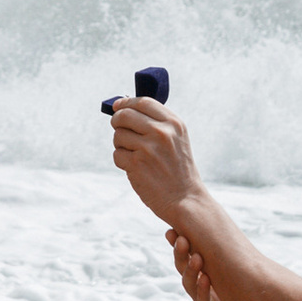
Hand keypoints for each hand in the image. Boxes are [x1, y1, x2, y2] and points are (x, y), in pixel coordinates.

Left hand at [110, 94, 200, 222]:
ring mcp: (148, 148)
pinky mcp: (136, 164)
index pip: (143, 102)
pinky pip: (117, 154)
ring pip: (118, 135)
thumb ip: (156, 122)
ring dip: (121, 144)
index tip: (118, 106)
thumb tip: (124, 107)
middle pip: (125, 115)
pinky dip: (122, 161)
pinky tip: (136, 168)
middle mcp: (161, 132)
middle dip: (117, 121)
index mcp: (174, 123)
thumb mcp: (177, 139)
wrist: (185, 199)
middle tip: (119, 129)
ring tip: (136, 155)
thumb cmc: (178, 169)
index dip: (126, 102)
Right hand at [167, 227, 252, 300]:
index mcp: (199, 271)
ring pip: (190, 284)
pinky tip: (206, 279)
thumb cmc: (237, 294)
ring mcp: (202, 298)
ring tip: (196, 257)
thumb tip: (215, 224)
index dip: (176, 244)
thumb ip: (220, 253)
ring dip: (191, 270)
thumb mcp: (229, 270)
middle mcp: (197, 284)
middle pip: (182, 267)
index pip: (184, 255)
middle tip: (181, 239)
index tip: (171, 231)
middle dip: (181, 253)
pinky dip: (203, 290)